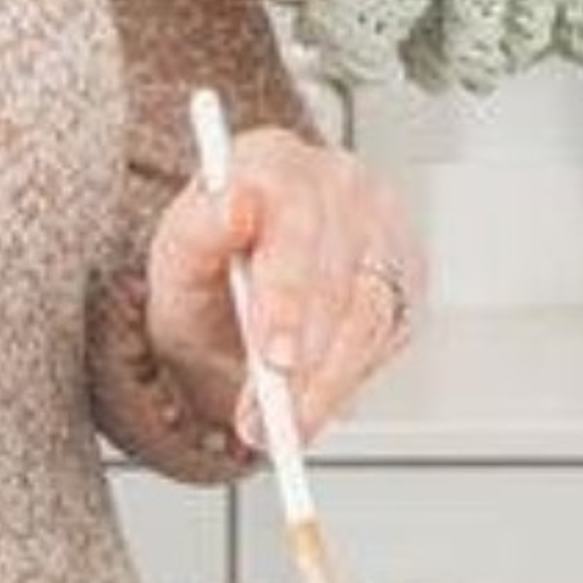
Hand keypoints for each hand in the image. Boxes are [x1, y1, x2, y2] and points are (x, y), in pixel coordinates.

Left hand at [145, 127, 424, 442]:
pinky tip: (314, 397)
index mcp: (274, 159)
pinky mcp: (407, 271)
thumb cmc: (206, 272)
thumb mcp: (176, 260)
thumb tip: (233, 204)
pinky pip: (390, 335)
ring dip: (326, 382)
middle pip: (339, 275)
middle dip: (304, 358)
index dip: (288, 293)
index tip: (274, 357)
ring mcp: (382, 225)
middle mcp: (338, 182)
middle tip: (270, 415)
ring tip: (283, 424)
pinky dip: (349, 377)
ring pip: (371, 314)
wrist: (228, 299)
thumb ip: (199, 230)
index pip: (296, 219)